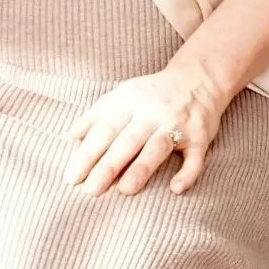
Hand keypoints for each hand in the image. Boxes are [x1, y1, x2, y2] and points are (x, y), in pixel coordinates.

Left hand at [67, 66, 227, 196]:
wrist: (199, 77)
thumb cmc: (151, 94)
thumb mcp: (121, 95)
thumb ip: (94, 116)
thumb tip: (67, 139)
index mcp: (131, 101)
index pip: (106, 128)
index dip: (88, 153)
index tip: (72, 178)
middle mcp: (154, 111)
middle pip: (129, 139)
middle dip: (109, 164)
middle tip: (91, 190)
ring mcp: (178, 123)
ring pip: (158, 146)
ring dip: (143, 168)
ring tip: (125, 190)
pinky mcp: (200, 136)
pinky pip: (196, 156)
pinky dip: (188, 172)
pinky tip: (176, 188)